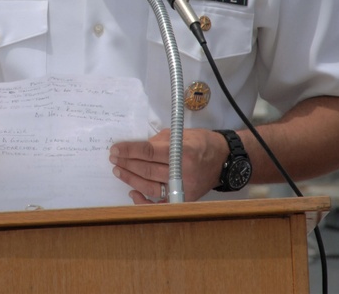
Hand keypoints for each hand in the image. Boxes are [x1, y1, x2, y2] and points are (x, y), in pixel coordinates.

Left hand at [109, 128, 226, 203]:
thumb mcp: (181, 134)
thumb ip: (159, 141)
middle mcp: (183, 172)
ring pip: (150, 186)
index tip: (115, 149)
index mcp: (182, 152)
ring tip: (119, 171)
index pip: (149, 152)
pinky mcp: (184, 199)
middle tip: (113, 159)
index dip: (129, 151)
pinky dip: (145, 201)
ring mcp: (184, 188)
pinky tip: (132, 193)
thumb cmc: (202, 143)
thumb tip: (138, 149)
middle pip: (147, 170)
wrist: (224, 160)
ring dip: (131, 179)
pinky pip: (160, 204)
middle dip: (127, 163)